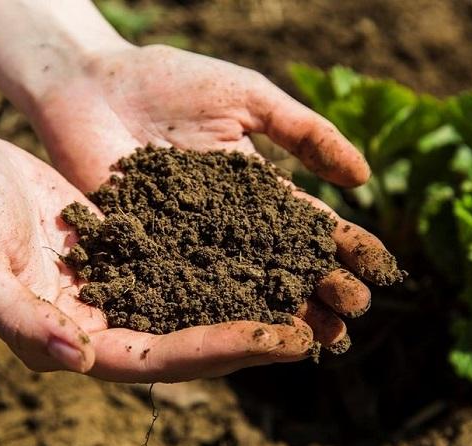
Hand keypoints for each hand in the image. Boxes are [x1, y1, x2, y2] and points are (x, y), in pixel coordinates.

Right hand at [0, 136, 315, 381]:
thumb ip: (17, 317)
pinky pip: (191, 261)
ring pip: (201, 303)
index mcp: (77, 339)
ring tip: (316, 294)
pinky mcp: (134, 252)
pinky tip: (273, 250)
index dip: (222, 350)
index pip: (160, 359)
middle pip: (194, 341)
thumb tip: (77, 359)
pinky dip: (232, 260)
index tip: (285, 339)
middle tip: (324, 326)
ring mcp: (124, 288)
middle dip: (258, 336)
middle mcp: (108, 322)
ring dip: (257, 301)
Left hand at [31, 45, 399, 350]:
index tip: (379, 272)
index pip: (307, 225)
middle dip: (320, 290)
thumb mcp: (247, 98)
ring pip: (241, 286)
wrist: (92, 83)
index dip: (343, 248)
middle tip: (354, 318)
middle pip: (280, 265)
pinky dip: (216, 312)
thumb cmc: (170, 81)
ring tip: (319, 338)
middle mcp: (226, 226)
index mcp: (254, 189)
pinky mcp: (144, 255)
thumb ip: (303, 132)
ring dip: (280, 312)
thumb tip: (363, 178)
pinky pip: (183, 288)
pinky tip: (246, 334)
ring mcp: (187, 244)